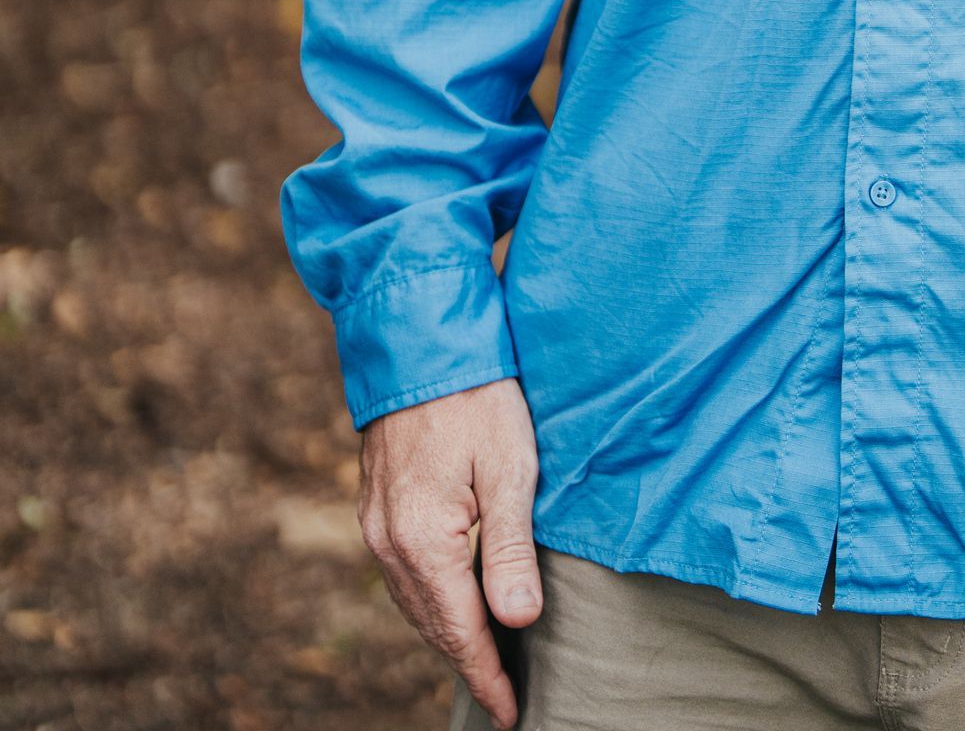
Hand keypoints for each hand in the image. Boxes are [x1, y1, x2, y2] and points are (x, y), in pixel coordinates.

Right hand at [358, 375, 542, 729]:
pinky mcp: (374, 505)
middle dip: (468, 662)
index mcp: (423, 542)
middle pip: (432, 625)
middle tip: (504, 694)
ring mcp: (375, 525)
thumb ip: (510, 550)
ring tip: (484, 658)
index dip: (488, 675)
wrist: (419, 339)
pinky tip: (452, 601)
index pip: (461, 631)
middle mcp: (388, 543)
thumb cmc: (477, 397)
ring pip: (413, 603)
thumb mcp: (509, 468)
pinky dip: (429, 600)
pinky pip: (402, 574)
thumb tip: (519, 623)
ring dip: (447, 633)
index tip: (512, 713)